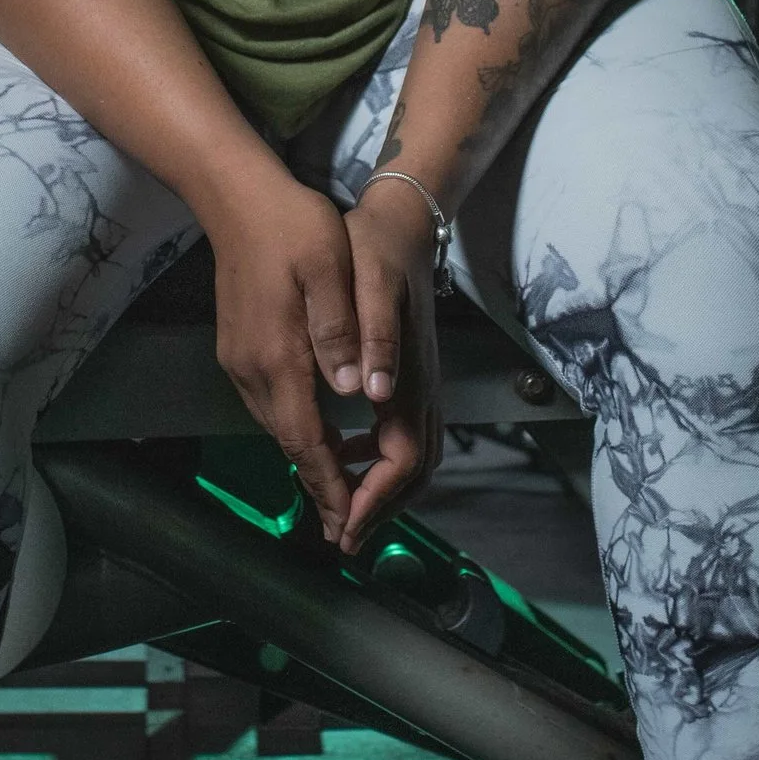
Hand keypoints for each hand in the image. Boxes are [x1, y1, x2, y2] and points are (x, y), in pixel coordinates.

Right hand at [204, 171, 377, 545]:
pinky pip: (269, 403)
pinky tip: (317, 431)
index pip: (306, 439)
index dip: (329, 485)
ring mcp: (239, 360)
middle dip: (320, 486)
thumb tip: (354, 391)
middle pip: (289, 443)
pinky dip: (295, 428)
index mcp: (280, 355)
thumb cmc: (293, 226)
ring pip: (277, 425)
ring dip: (308, 458)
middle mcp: (252, 369)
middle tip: (350, 527)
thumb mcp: (330, 268)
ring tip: (340, 489)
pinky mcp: (237, 348)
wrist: (235, 197)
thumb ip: (342, 331)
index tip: (348, 524)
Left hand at [334, 174, 444, 553]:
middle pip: (412, 472)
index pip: (402, 460)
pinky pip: (401, 437)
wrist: (401, 220)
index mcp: (409, 374)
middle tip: (340, 539)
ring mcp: (419, 384)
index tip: (343, 527)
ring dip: (378, 491)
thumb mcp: (371, 281)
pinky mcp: (410, 378)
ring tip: (338, 509)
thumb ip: (376, 337)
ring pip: (410, 458)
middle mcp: (421, 387)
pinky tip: (344, 452)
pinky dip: (375, 461)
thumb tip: (376, 396)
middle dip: (378, 510)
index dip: (374, 499)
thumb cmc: (378, 248)